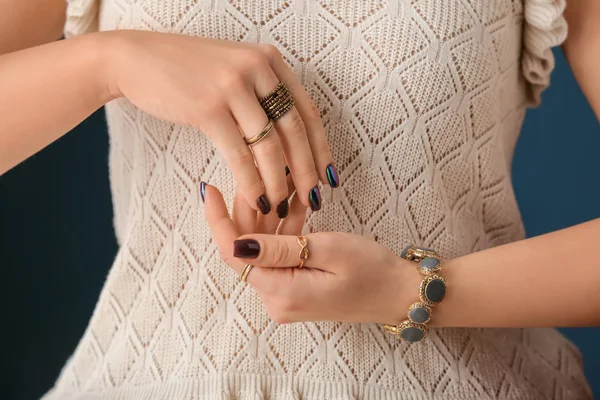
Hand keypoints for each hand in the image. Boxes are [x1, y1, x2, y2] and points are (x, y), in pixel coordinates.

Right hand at [102, 30, 337, 214]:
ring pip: (270, 146)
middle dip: (307, 171)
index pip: (307, 111)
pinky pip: (239, 154)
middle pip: (294, 130)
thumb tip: (287, 141)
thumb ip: (262, 96)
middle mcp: (257, 68)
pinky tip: (257, 200)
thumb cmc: (188, 72)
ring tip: (282, 206)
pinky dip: (251, 182)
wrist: (137, 59)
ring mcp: (233, 86)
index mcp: (269, 60)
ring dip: (280, 182)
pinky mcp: (208, 108)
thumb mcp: (234, 71)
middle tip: (313, 199)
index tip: (328, 176)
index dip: (321, 148)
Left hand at [203, 184, 419, 324]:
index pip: (233, 254)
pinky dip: (284, 230)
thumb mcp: (329, 249)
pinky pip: (279, 256)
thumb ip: (279, 248)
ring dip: (270, 216)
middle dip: (250, 209)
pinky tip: (294, 204)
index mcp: (282, 292)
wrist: (401, 294)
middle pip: (246, 249)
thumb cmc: (373, 272)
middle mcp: (276, 300)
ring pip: (263, 249)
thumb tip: (237, 243)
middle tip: (261, 174)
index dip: (217, 220)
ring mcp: (286, 296)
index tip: (209, 188)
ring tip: (284, 182)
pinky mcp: (296, 289)